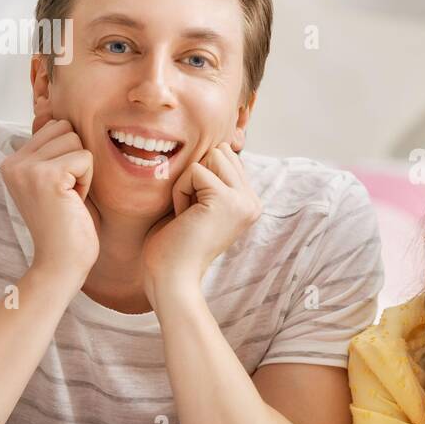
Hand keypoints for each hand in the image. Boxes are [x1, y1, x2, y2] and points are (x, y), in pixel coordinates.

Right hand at [0, 118, 99, 285]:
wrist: (61, 262)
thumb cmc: (66, 222)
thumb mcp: (56, 178)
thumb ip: (51, 146)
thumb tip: (48, 104)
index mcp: (12, 160)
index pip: (55, 126)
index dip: (69, 156)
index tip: (61, 187)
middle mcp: (13, 161)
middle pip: (66, 129)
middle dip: (77, 159)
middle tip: (67, 192)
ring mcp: (26, 168)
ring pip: (76, 140)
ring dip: (83, 170)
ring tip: (69, 197)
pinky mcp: (47, 177)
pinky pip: (85, 158)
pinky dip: (88, 180)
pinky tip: (74, 201)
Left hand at [142, 142, 261, 295]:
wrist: (171, 278)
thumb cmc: (174, 245)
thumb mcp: (198, 204)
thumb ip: (209, 179)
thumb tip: (212, 144)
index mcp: (248, 203)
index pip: (227, 158)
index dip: (200, 176)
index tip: (194, 211)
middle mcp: (252, 201)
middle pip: (221, 152)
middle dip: (196, 174)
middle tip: (189, 211)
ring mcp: (243, 201)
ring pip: (211, 155)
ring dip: (188, 182)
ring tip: (187, 213)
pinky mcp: (226, 199)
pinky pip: (195, 170)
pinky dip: (180, 191)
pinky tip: (183, 217)